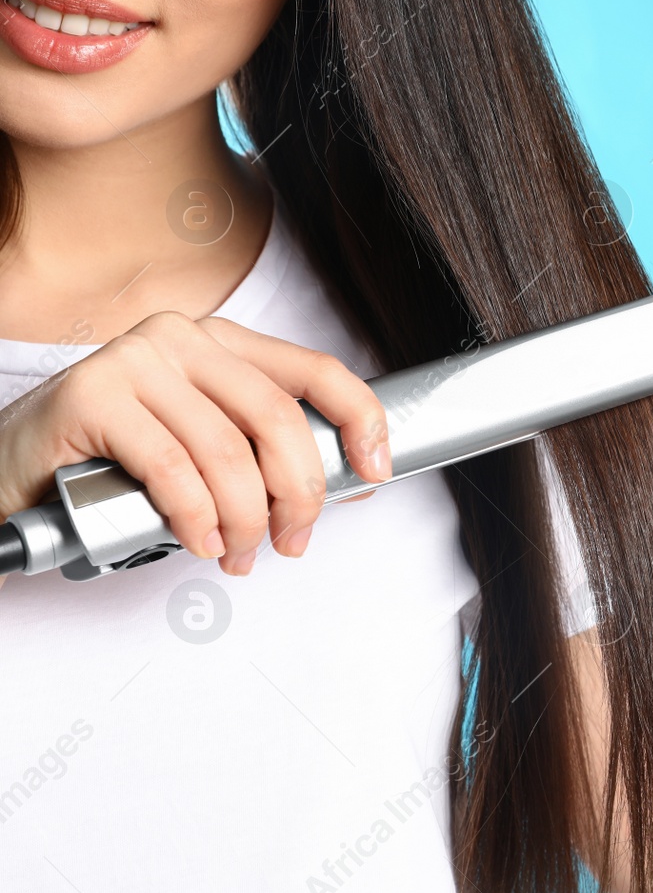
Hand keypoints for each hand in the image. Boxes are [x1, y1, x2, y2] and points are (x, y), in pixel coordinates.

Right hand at [0, 312, 390, 574]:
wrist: (14, 469)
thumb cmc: (115, 460)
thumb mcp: (206, 449)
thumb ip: (269, 457)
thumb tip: (351, 484)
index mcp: (222, 343)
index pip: (316, 370)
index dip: (360, 421)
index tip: (377, 470)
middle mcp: (184, 339)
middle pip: (279, 419)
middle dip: (298, 494)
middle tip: (291, 540)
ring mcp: (137, 361)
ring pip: (228, 452)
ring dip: (246, 519)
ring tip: (239, 554)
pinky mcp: (94, 397)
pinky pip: (173, 469)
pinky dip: (197, 517)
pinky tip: (200, 540)